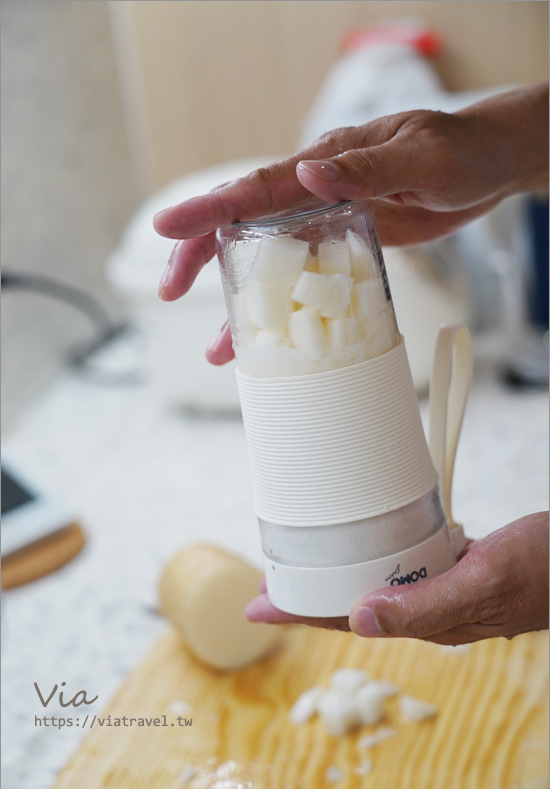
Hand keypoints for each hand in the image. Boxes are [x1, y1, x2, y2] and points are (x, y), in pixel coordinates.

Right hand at [153, 84, 547, 364]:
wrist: (488, 167)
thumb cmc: (461, 152)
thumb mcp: (421, 159)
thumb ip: (366, 168)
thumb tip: (307, 172)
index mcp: (327, 161)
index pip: (258, 187)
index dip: (210, 208)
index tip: (167, 227)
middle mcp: (316, 190)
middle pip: (245, 227)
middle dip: (201, 257)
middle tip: (169, 290)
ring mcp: (328, 219)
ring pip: (269, 262)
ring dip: (240, 303)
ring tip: (217, 348)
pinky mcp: (344, 243)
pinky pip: (304, 278)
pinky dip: (284, 309)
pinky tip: (272, 340)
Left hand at [244, 512, 548, 645]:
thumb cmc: (541, 567)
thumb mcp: (483, 579)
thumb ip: (426, 605)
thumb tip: (359, 621)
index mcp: (429, 620)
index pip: (347, 621)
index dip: (299, 614)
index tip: (255, 608)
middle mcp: (428, 611)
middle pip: (351, 607)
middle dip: (305, 599)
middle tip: (264, 587)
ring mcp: (440, 591)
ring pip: (372, 588)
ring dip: (333, 580)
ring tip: (300, 570)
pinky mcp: (453, 569)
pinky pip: (399, 569)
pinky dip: (370, 561)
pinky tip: (361, 550)